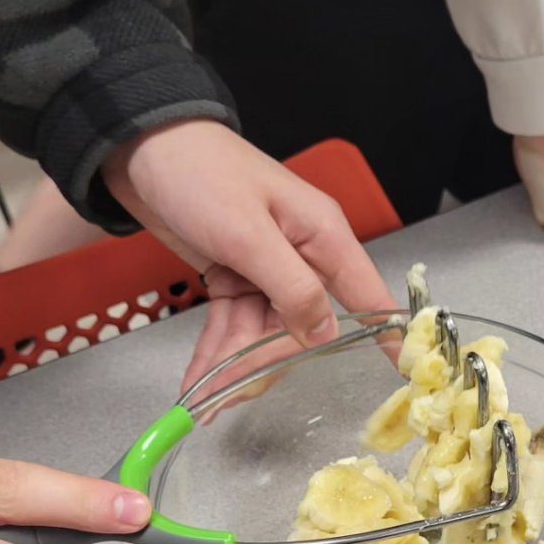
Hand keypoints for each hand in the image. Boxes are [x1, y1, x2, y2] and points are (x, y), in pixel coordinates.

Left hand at [102, 120, 398, 395]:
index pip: (369, 296)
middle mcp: (302, 257)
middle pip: (304, 329)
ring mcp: (268, 270)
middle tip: (227, 394)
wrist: (140, 147)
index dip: (387, 337)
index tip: (403, 376)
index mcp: (323, 237)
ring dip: (234, 367)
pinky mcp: (235, 278)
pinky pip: (235, 326)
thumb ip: (292, 286)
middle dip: (267, 364)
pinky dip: (217, 353)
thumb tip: (323, 334)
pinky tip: (198, 381)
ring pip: (264, 335)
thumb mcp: (247, 232)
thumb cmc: (200, 171)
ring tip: (201, 397)